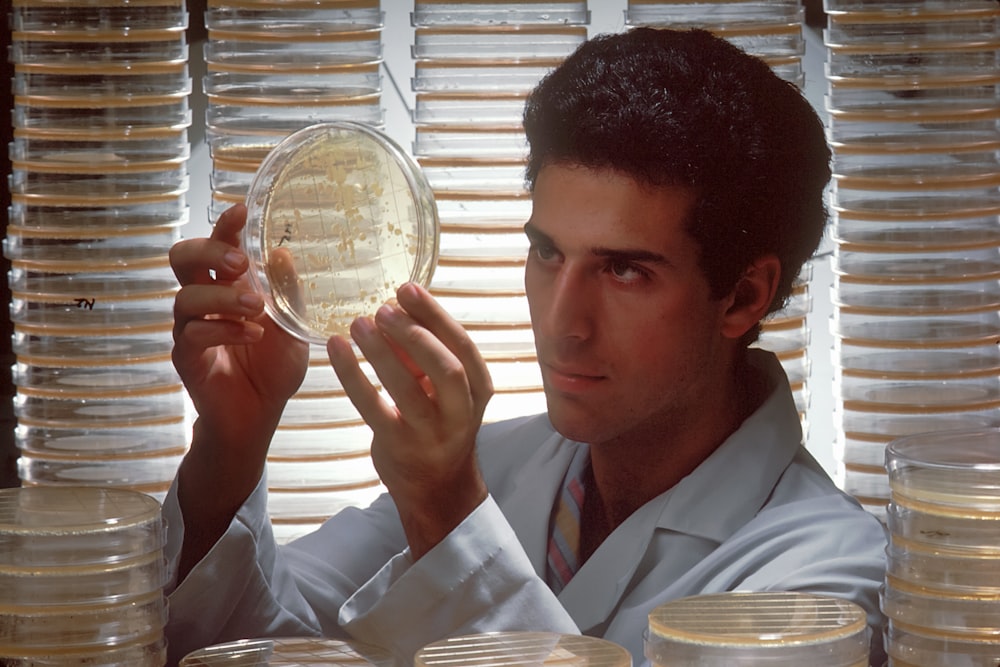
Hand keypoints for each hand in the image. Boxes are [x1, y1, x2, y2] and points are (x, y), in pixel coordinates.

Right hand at [170, 204, 308, 574]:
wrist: (258, 417)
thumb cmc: (273, 368)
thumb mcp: (292, 328)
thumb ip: (288, 294)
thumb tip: (285, 252)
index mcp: (229, 285)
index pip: (220, 245)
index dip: (226, 225)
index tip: (243, 209)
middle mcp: (204, 300)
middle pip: (183, 258)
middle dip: (208, 252)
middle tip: (239, 263)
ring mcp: (190, 328)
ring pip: (185, 297)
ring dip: (222, 297)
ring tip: (256, 307)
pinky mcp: (186, 358)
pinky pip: (192, 335)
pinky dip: (223, 330)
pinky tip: (251, 335)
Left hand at [327, 283, 493, 558]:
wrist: (437, 487)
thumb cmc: (438, 425)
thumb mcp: (443, 388)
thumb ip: (422, 354)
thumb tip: (391, 308)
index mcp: (478, 388)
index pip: (462, 344)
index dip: (434, 314)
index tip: (408, 288)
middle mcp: (461, 412)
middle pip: (446, 366)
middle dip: (414, 333)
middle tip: (383, 308)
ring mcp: (431, 432)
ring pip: (407, 388)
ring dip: (381, 351)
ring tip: (358, 324)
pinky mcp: (399, 446)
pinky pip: (372, 407)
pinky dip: (352, 375)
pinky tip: (337, 350)